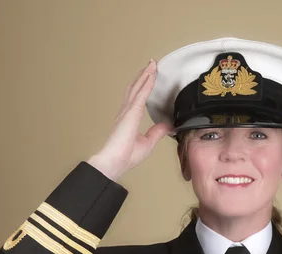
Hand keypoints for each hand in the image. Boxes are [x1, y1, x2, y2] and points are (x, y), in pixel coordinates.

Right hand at [88, 59, 172, 180]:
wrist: (115, 162)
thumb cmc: (126, 156)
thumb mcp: (147, 143)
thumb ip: (156, 132)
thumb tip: (167, 125)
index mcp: (128, 119)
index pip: (137, 98)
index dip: (143, 86)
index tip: (149, 76)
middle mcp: (126, 112)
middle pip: (135, 89)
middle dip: (143, 76)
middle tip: (151, 64)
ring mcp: (127, 111)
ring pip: (137, 88)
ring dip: (145, 75)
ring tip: (151, 64)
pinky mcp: (131, 113)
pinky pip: (141, 95)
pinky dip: (146, 84)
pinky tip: (151, 76)